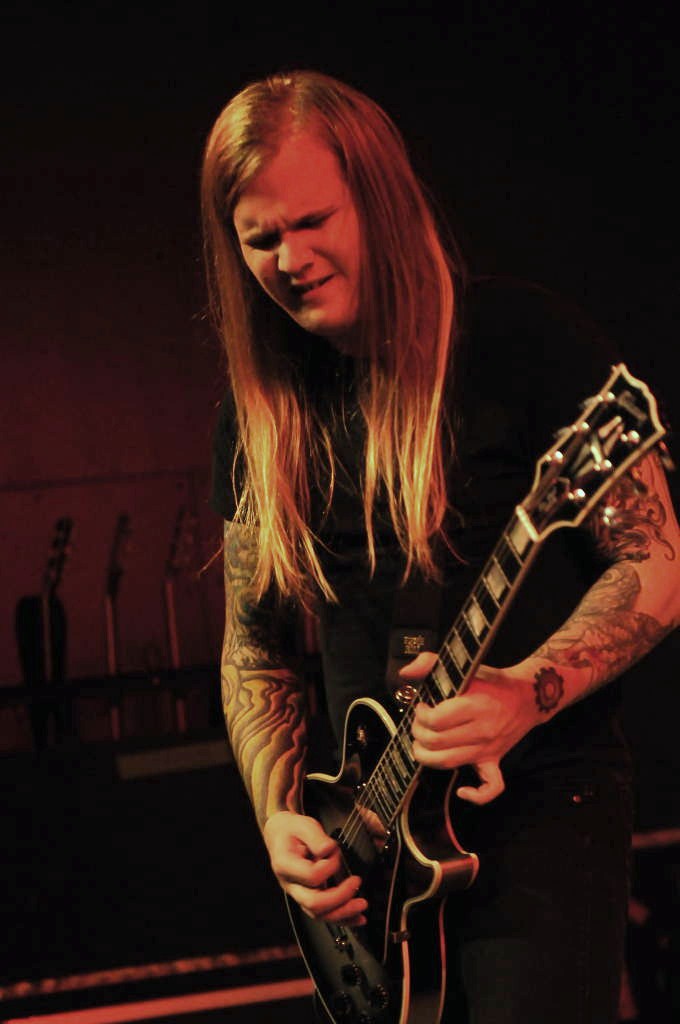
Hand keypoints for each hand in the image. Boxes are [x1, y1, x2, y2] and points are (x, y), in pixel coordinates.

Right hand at [263, 810, 366, 924]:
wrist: (280, 836)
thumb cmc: (292, 831)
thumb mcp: (303, 825)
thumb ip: (316, 837)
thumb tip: (329, 850)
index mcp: (286, 865)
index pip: (311, 876)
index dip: (329, 867)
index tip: (335, 853)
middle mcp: (290, 884)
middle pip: (314, 903)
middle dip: (340, 898)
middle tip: (356, 883)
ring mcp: (298, 894)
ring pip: (319, 914)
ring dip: (343, 913)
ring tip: (361, 905)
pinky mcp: (307, 897)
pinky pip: (324, 914)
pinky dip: (342, 918)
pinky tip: (357, 918)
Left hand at [399, 652, 535, 805]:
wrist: (528, 696)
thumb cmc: (494, 682)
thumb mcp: (466, 667)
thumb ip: (431, 663)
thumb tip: (405, 673)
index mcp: (475, 706)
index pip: (435, 721)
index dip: (420, 715)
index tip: (422, 706)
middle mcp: (482, 731)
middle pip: (436, 742)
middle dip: (418, 732)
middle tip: (420, 722)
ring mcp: (489, 749)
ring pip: (449, 763)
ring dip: (426, 756)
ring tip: (422, 743)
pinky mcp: (495, 761)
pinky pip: (491, 788)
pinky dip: (476, 795)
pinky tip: (461, 790)